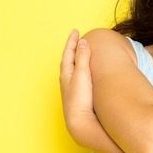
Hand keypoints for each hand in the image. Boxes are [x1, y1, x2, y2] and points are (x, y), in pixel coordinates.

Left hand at [59, 29, 94, 143]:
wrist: (79, 121)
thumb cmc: (80, 98)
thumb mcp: (82, 74)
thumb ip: (82, 58)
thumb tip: (83, 42)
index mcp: (66, 73)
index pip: (68, 52)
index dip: (72, 41)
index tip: (75, 31)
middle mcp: (67, 80)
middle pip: (68, 59)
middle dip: (73, 49)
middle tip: (77, 40)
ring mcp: (71, 88)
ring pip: (72, 69)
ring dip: (76, 59)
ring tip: (81, 53)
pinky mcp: (78, 95)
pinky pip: (78, 76)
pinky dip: (81, 69)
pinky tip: (86, 73)